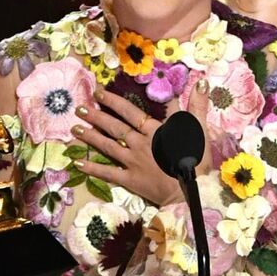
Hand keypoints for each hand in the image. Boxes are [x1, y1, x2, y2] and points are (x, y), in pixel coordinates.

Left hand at [71, 84, 210, 205]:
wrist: (192, 192)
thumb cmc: (196, 161)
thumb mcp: (200, 131)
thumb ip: (198, 106)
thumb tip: (202, 83)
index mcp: (155, 131)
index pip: (131, 112)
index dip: (114, 101)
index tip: (98, 92)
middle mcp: (139, 143)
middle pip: (115, 127)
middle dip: (97, 116)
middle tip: (80, 108)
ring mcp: (132, 162)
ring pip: (108, 146)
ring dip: (91, 136)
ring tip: (75, 128)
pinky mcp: (130, 179)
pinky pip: (108, 173)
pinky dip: (93, 168)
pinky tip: (77, 163)